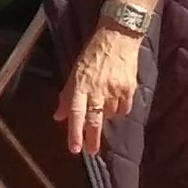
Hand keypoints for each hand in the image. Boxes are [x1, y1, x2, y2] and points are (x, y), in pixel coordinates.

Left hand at [60, 22, 143, 154]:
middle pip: (94, 120)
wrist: (119, 36)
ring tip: (104, 104)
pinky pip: (123, 109)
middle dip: (92, 139)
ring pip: (110, 115)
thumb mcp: (75, 70)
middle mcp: (97, 90)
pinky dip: (119, 110)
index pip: (76, 113)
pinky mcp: (129, 89)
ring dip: (105, 116)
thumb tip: (59, 116)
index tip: (75, 149)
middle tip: (92, 151)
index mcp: (81, 85)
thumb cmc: (93, 52)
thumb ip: (67, 95)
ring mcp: (114, 90)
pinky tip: (116, 101)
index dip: (75, 133)